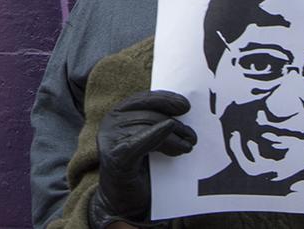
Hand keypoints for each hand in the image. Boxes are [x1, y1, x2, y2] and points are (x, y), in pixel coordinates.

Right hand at [94, 90, 196, 225]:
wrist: (123, 205)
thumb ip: (156, 125)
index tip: (185, 106)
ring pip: (147, 127)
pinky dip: (156, 135)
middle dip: (175, 123)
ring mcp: (111, 140)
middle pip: (148, 115)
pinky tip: (171, 133)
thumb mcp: (147, 142)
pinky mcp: (117, 157)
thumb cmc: (138, 171)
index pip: (142, 99)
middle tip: (192, 136)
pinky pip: (139, 142)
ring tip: (188, 146)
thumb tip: (183, 112)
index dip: (165, 99)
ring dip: (173, 136)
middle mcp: (110, 124)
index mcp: (117, 115)